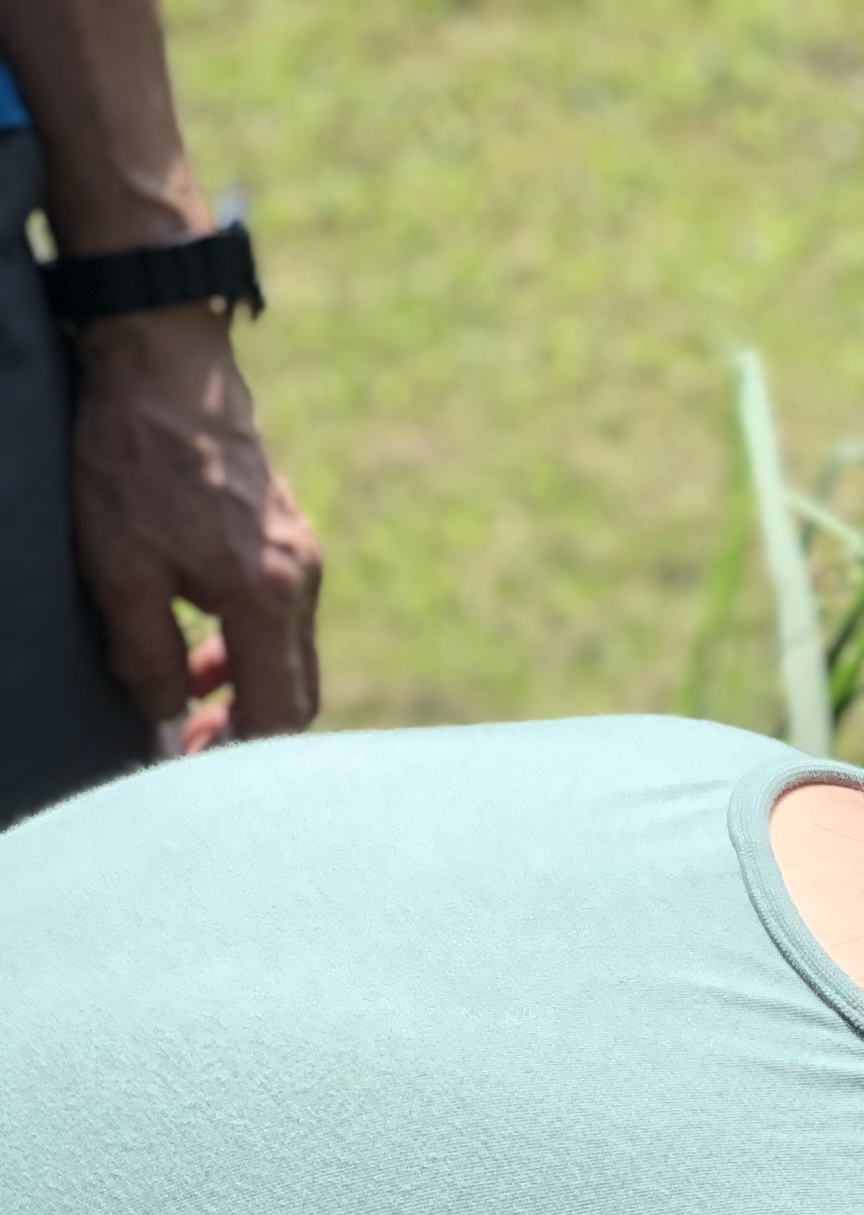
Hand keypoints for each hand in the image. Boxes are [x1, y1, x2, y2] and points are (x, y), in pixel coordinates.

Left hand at [68, 305, 322, 742]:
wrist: (162, 360)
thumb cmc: (136, 459)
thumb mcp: (119, 570)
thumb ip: (146, 658)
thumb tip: (162, 717)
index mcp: (268, 598)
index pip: (278, 713)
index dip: (236, 753)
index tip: (191, 762)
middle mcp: (300, 582)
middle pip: (296, 692)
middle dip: (248, 728)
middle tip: (190, 742)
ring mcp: (299, 555)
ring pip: (287, 653)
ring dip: (242, 683)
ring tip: (184, 687)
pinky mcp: (284, 534)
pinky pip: (278, 613)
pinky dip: (244, 641)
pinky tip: (198, 634)